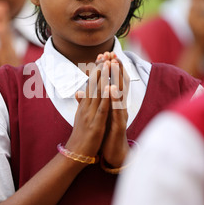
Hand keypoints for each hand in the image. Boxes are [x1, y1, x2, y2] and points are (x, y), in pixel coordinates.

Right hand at [66, 62, 110, 161]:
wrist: (75, 154)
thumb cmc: (80, 136)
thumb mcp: (80, 117)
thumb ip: (81, 104)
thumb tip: (79, 92)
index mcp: (84, 106)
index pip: (90, 85)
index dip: (96, 71)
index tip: (101, 58)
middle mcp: (86, 107)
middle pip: (93, 85)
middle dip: (100, 69)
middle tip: (105, 54)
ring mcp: (90, 115)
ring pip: (97, 93)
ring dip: (103, 78)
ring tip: (108, 64)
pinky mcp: (95, 124)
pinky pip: (101, 108)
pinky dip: (106, 97)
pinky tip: (110, 87)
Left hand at [95, 52, 129, 167]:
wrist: (115, 152)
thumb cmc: (107, 133)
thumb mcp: (100, 115)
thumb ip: (93, 102)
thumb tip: (82, 92)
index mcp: (114, 103)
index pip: (112, 82)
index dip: (109, 68)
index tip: (105, 54)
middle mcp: (120, 106)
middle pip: (119, 83)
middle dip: (115, 68)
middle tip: (112, 52)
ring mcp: (121, 115)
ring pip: (120, 94)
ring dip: (117, 78)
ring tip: (114, 64)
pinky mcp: (120, 125)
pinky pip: (118, 110)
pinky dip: (115, 99)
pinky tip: (112, 89)